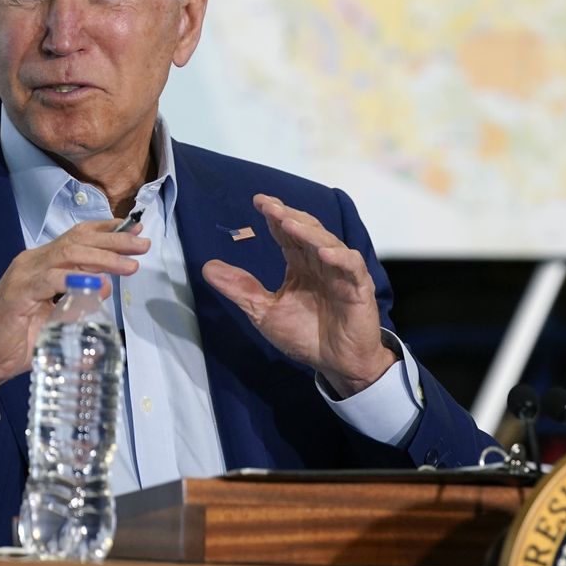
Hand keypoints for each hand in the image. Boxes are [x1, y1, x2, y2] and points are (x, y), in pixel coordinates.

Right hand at [0, 218, 146, 409]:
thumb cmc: (18, 340)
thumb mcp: (56, 318)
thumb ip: (76, 303)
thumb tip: (102, 291)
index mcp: (42, 262)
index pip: (78, 236)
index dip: (107, 230)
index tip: (136, 229)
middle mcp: (33, 261)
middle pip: (78, 240)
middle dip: (113, 240)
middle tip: (141, 244)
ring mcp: (24, 274)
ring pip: (68, 254)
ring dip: (103, 257)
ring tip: (128, 265)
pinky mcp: (18, 292)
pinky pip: (51, 280)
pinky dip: (76, 280)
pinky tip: (97, 286)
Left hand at [202, 194, 394, 397]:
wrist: (338, 364)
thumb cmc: (306, 336)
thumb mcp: (264, 312)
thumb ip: (240, 288)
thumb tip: (207, 267)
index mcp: (300, 264)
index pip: (287, 233)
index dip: (274, 216)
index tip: (257, 201)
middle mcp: (320, 263)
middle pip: (306, 230)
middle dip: (288, 217)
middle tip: (269, 206)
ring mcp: (341, 273)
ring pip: (328, 242)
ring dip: (309, 232)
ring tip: (289, 223)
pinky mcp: (359, 288)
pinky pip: (351, 266)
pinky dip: (339, 258)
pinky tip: (323, 253)